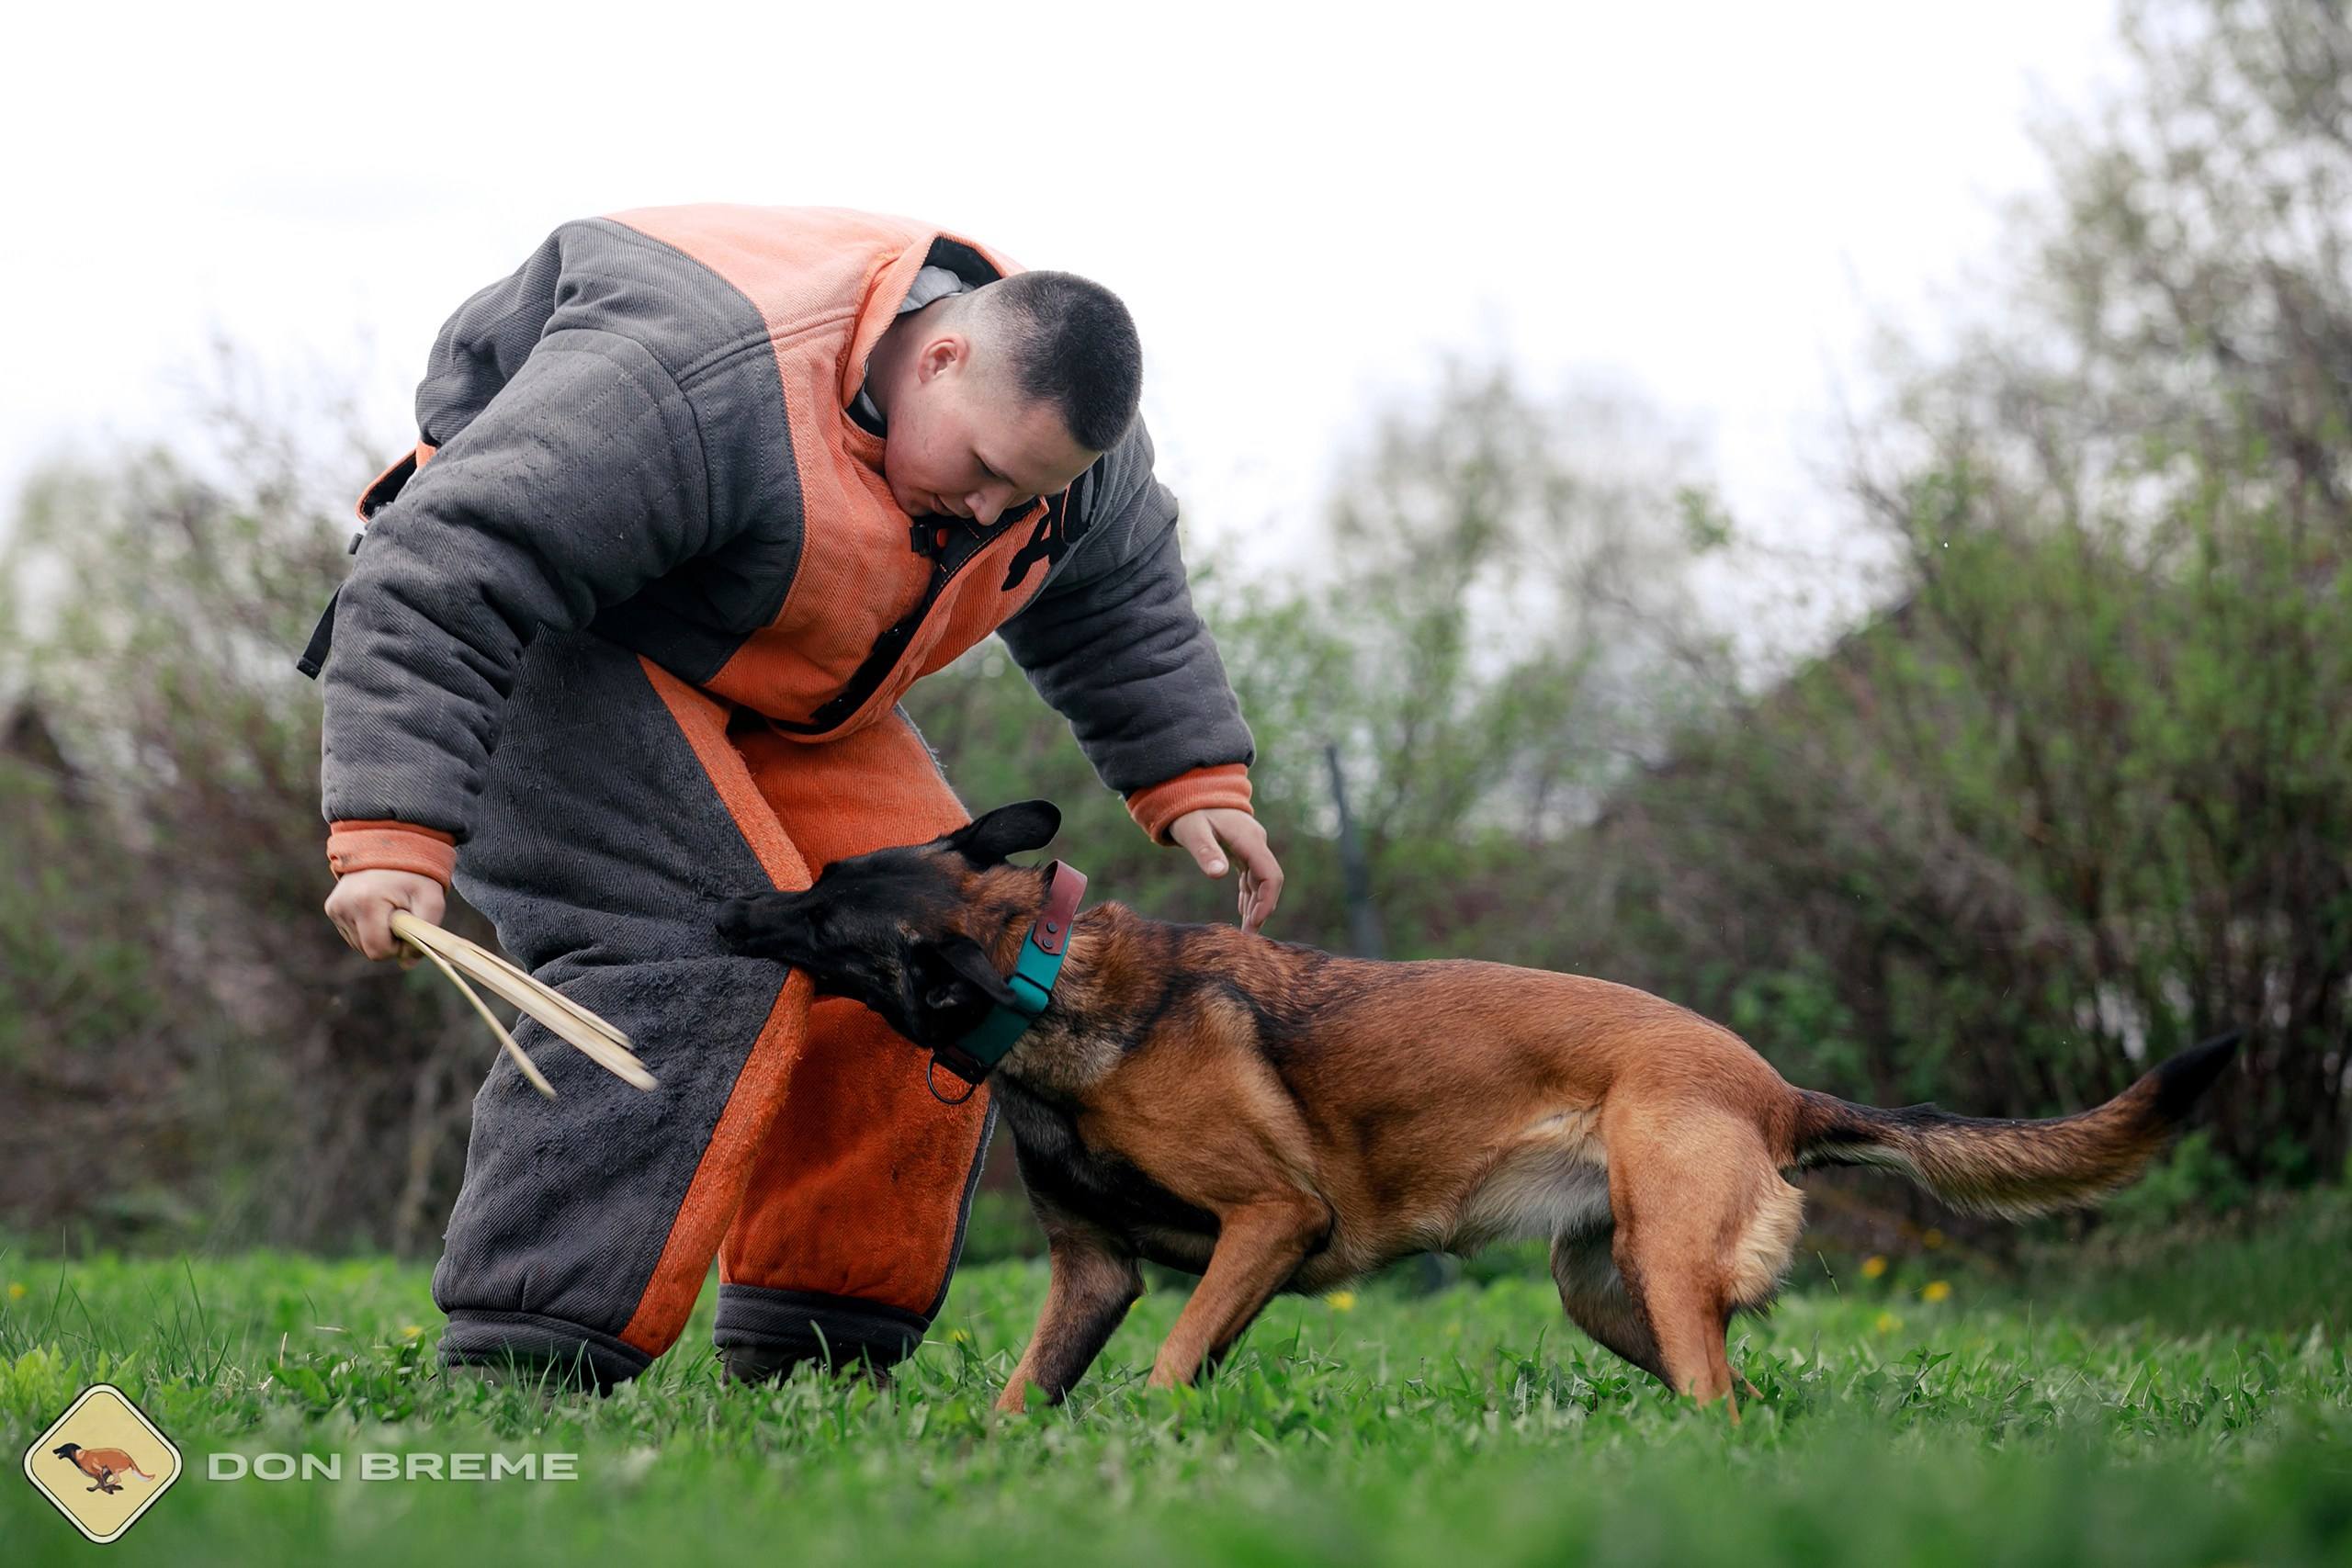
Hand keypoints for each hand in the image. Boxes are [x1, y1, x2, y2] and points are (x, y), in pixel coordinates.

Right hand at [325, 869, 446, 960]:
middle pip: (368, 950)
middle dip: (388, 942)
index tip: (409, 929)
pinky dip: (368, 928)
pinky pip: (353, 934)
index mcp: (367, 903)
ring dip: (379, 935)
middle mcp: (344, 906)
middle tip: (402, 918)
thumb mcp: (432, 900)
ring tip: (389, 909)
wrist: (390, 846)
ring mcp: (335, 907)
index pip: (378, 950)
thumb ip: (425, 934)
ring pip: (360, 944)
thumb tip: (407, 964)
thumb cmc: (415, 874)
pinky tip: (378, 909)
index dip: (397, 948)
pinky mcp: (332, 908)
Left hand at [1167, 808, 1282, 933]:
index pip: (1270, 876)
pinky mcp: (1243, 847)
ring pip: (1262, 879)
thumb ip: (1206, 852)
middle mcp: (1256, 842)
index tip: (1255, 925)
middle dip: (1262, 908)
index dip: (1267, 903)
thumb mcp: (1193, 831)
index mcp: (1249, 839)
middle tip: (1249, 936)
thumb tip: (1219, 875)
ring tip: (1246, 931)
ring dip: (1256, 904)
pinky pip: (1252, 874)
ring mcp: (1251, 844)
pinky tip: (1243, 910)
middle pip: (1270, 881)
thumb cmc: (1188, 810)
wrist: (1189, 789)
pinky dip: (1249, 893)